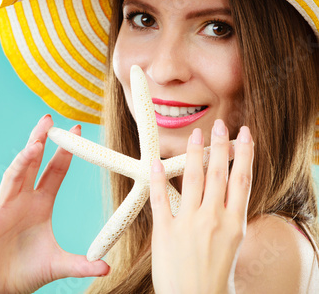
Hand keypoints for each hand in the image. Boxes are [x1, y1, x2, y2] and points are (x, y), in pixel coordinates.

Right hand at [0, 115, 109, 293]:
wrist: (0, 291)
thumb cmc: (27, 273)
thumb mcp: (58, 265)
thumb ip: (82, 264)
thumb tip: (107, 267)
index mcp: (40, 204)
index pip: (54, 171)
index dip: (65, 151)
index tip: (76, 129)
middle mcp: (22, 201)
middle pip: (31, 165)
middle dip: (39, 141)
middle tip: (48, 120)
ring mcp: (2, 211)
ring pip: (11, 180)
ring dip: (21, 163)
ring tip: (33, 146)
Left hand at [149, 119, 253, 293]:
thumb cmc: (215, 277)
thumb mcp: (232, 244)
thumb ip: (228, 217)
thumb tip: (225, 193)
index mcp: (234, 223)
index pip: (242, 179)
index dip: (244, 153)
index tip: (244, 134)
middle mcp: (214, 220)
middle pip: (218, 173)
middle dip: (220, 145)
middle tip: (220, 124)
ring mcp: (189, 224)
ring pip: (192, 179)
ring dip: (194, 153)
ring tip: (197, 134)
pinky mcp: (165, 232)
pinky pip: (160, 199)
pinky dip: (158, 179)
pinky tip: (156, 162)